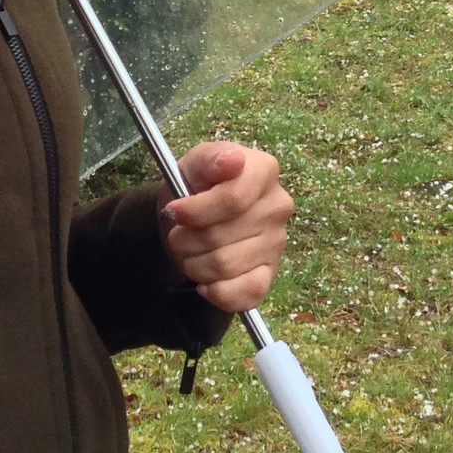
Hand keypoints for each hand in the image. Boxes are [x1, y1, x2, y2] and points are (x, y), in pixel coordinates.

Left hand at [161, 142, 293, 313]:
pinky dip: (218, 293)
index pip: (233, 200)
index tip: (174, 211)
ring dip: (194, 264)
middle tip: (178, 233)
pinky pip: (246, 293)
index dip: (196, 211)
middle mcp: (278, 205)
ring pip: (225, 266)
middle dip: (186, 239)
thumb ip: (209, 158)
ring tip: (189, 251)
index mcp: (264, 170)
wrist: (193, 217)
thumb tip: (232, 160)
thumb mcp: (193, 164)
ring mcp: (277, 242)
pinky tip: (206, 283)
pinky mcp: (271, 274)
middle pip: (221, 236)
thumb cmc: (195, 185)